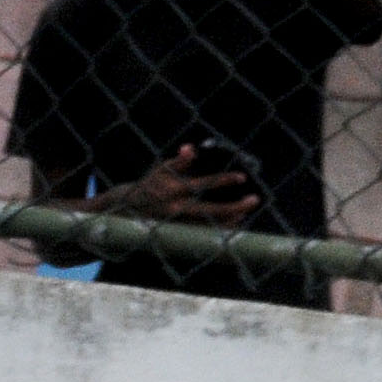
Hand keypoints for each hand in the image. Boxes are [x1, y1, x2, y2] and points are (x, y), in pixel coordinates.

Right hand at [110, 144, 258, 229]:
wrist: (127, 210)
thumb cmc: (149, 184)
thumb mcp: (161, 169)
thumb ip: (179, 161)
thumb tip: (190, 148)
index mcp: (174, 191)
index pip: (203, 185)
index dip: (223, 181)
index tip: (242, 177)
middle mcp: (177, 210)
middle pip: (211, 212)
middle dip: (235, 207)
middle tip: (254, 200)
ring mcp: (179, 224)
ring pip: (210, 226)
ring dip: (230, 220)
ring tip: (245, 212)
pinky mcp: (179, 232)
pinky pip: (204, 232)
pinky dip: (219, 228)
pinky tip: (233, 223)